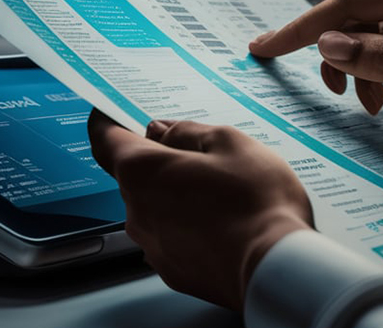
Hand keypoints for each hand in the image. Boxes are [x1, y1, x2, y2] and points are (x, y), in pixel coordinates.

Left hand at [87, 112, 313, 309]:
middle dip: (159, 159)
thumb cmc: (256, 202)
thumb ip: (187, 132)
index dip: (107, 121)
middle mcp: (137, 211)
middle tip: (200, 152)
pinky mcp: (172, 271)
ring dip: (175, 192)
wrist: (276, 268)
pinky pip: (171, 235)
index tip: (111, 112)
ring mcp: (153, 246)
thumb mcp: (228, 142)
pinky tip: (222, 220)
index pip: (106, 139)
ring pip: (154, 206)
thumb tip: (162, 131)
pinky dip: (187, 223)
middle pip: (135, 173)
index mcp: (143, 172)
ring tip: (221, 190)